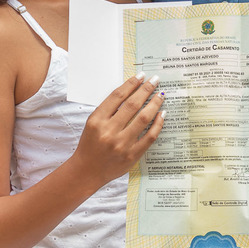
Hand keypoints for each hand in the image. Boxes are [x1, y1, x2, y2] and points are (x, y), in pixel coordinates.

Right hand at [74, 73, 164, 187]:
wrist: (86, 171)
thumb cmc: (90, 144)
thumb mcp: (93, 123)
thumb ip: (109, 110)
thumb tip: (131, 92)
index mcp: (97, 120)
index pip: (117, 96)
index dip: (131, 84)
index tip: (140, 76)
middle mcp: (109, 131)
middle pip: (132, 105)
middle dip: (146, 89)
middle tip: (155, 80)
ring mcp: (122, 144)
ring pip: (144, 118)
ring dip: (155, 103)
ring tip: (160, 94)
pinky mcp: (132, 155)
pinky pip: (150, 137)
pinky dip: (158, 124)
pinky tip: (162, 114)